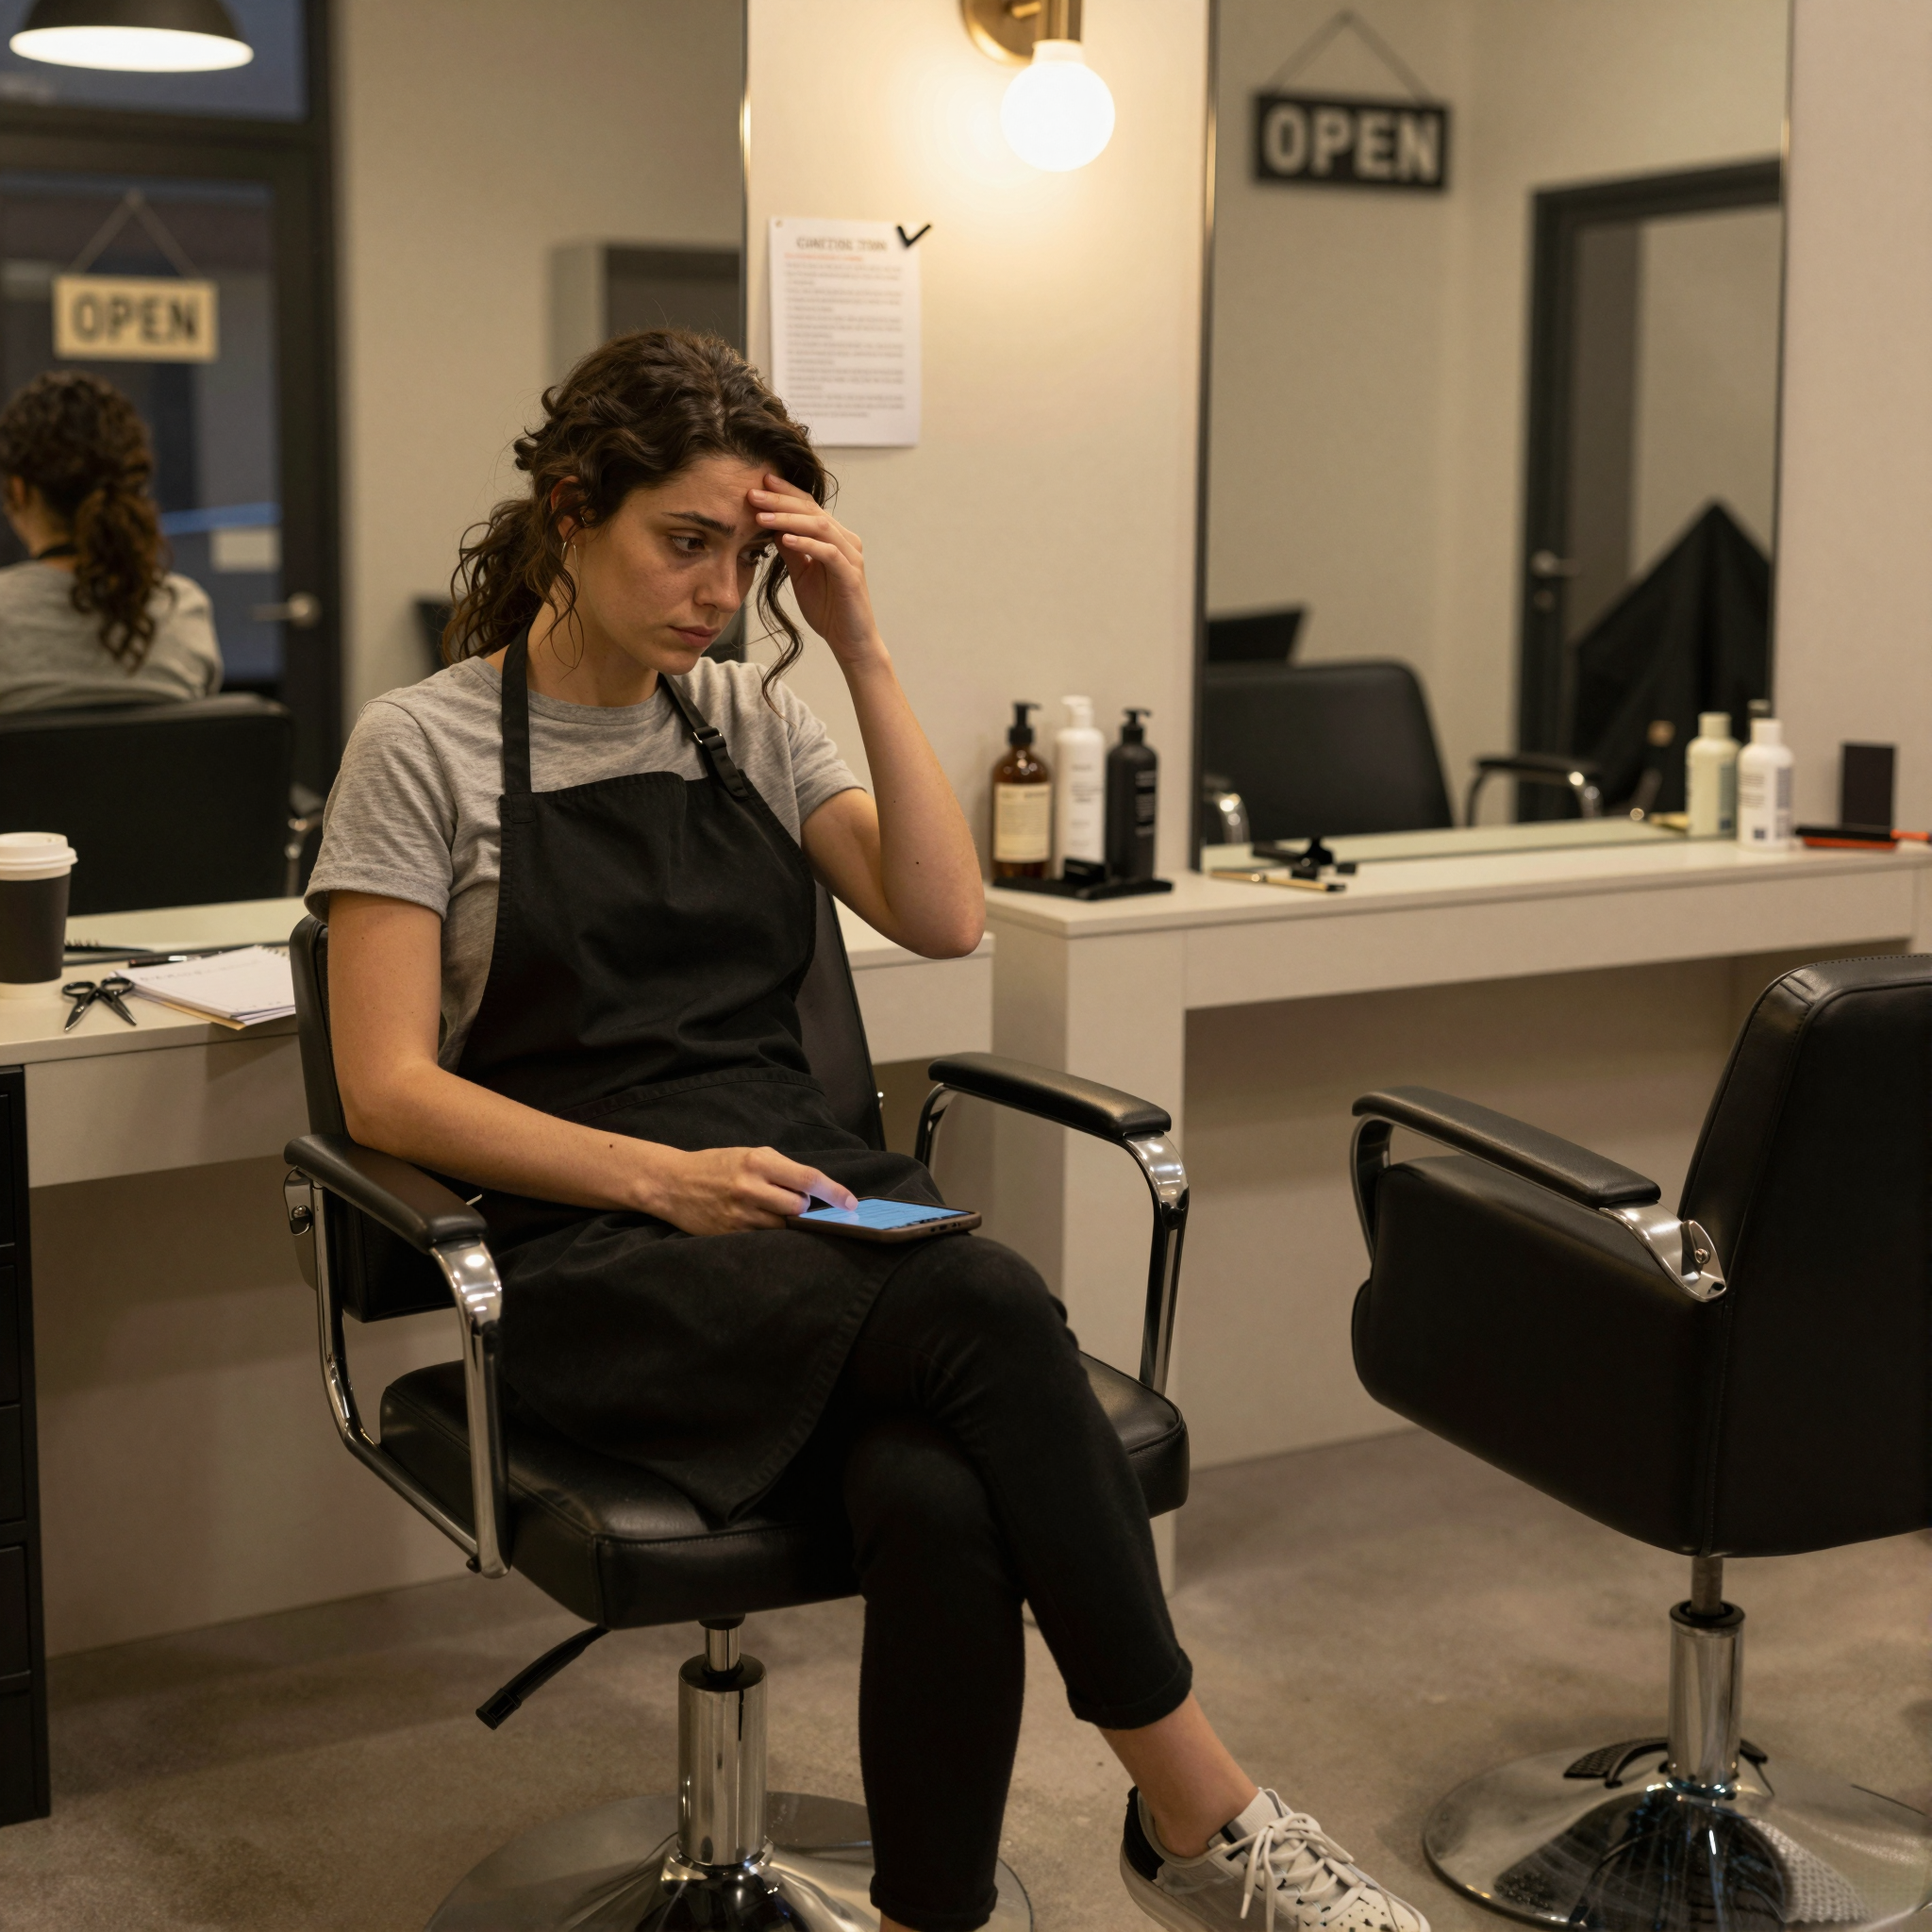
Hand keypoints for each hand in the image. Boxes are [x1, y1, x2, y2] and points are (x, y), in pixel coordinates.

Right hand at [638, 1144, 857, 1235]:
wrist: (673, 1183)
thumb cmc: (717, 1165)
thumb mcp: (750, 1154)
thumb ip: (783, 1169)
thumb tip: (816, 1189)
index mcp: (758, 1162)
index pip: (808, 1179)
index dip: (835, 1193)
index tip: (851, 1203)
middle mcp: (750, 1188)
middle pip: (800, 1207)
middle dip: (804, 1206)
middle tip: (793, 1201)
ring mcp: (740, 1215)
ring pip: (784, 1227)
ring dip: (787, 1221)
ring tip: (771, 1210)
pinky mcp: (731, 1234)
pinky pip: (765, 1239)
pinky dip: (770, 1233)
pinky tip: (760, 1222)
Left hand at [749, 473, 884, 669]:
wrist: (849, 640)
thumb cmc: (828, 608)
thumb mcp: (802, 574)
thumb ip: (791, 550)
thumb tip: (771, 527)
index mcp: (835, 537)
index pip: (808, 506)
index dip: (784, 493)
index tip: (758, 482)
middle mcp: (846, 541)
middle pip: (812, 511)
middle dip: (780, 501)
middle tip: (753, 493)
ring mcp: (850, 557)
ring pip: (819, 527)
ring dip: (788, 519)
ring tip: (761, 516)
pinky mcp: (851, 575)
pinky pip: (827, 553)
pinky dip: (805, 544)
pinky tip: (784, 539)